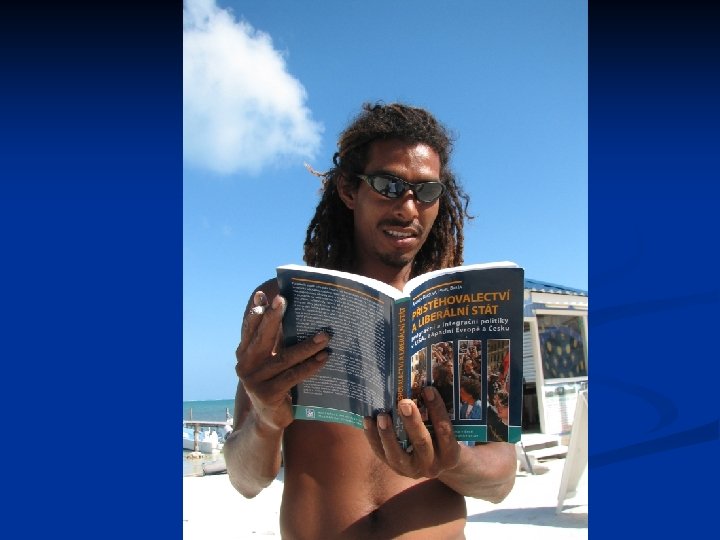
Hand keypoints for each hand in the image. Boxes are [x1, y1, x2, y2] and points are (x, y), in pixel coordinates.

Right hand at [235, 290, 328, 432]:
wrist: (268, 420)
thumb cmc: (274, 383)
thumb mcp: (270, 362)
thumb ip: (274, 342)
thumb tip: (294, 315)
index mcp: (244, 354)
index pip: (250, 328)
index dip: (257, 312)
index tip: (265, 295)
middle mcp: (245, 366)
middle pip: (262, 338)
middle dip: (273, 317)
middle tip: (284, 300)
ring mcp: (254, 381)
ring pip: (284, 358)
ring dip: (307, 345)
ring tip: (325, 335)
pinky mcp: (268, 395)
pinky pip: (293, 376)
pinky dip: (310, 366)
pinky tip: (324, 358)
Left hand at [363, 386, 459, 478]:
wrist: (437, 464)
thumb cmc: (442, 439)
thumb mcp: (447, 431)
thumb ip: (439, 415)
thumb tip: (424, 383)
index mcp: (450, 454)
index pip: (445, 431)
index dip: (437, 410)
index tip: (428, 389)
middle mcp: (432, 466)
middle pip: (422, 443)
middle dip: (412, 422)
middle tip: (404, 402)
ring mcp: (412, 470)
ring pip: (398, 454)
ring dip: (388, 434)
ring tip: (381, 415)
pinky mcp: (395, 469)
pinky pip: (382, 454)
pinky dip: (373, 438)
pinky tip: (368, 421)